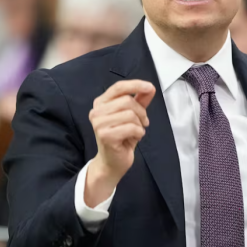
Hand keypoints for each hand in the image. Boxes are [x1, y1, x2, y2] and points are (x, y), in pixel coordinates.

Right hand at [85, 80, 155, 206]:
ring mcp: (99, 124)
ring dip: (139, 124)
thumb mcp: (132, 116)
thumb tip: (150, 88)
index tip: (150, 87)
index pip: (118, 87)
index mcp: (101, 103)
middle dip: (141, 112)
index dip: (135, 85)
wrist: (112, 162)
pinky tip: (134, 138)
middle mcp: (96, 111)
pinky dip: (138, 133)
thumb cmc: (122, 137)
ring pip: (130, 114)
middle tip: (143, 123)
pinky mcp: (105, 135)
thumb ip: (139, 101)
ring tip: (136, 132)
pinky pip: (131, 127)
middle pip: (127, 101)